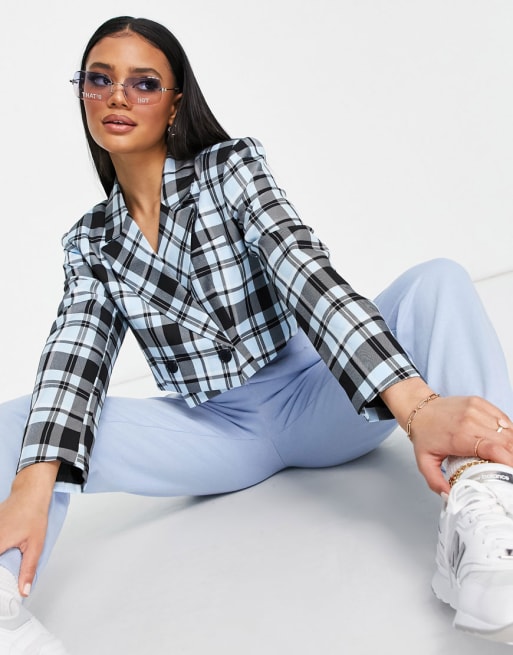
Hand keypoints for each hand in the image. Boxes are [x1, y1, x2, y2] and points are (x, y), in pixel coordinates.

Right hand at [0, 462, 59, 596]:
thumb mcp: (35, 545)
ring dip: (0, 561)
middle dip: (1, 568)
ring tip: (5, 564)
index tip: (3, 593)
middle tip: (5, 582)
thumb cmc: (33, 514)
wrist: (30, 493)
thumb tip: (23, 590)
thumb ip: (28, 569)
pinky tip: (4, 557)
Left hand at [380, 378, 512, 494]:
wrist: (419, 409)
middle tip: (509, 468)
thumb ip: (436, 482)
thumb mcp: (424, 462)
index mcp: (459, 437)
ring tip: (508, 456)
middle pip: (505, 440)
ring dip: (511, 444)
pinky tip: (505, 441)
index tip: (511, 473)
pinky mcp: (479, 402)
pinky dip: (507, 431)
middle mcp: (470, 421)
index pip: (494, 449)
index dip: (508, 462)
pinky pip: (502, 418)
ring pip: (507, 429)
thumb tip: (450, 497)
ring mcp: (476, 409)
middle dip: (512, 456)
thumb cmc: (424, 435)